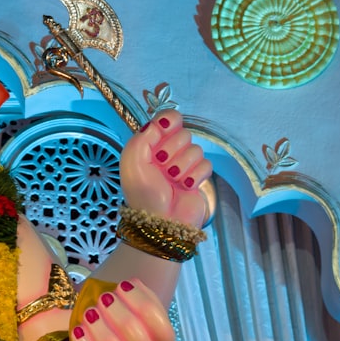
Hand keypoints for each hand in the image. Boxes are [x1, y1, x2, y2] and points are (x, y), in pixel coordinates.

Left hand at [69, 279, 174, 340]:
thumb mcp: (149, 334)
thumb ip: (145, 307)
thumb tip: (132, 282)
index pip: (157, 318)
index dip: (137, 298)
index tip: (122, 286)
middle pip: (133, 330)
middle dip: (114, 309)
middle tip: (103, 298)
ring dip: (97, 324)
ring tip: (89, 312)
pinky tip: (78, 330)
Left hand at [120, 109, 211, 227]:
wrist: (161, 222)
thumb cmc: (143, 193)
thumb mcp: (132, 162)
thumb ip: (143, 137)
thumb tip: (160, 121)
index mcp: (148, 145)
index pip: (166, 119)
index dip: (169, 122)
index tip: (164, 130)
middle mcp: (166, 152)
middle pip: (184, 133)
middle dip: (173, 151)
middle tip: (162, 167)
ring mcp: (183, 164)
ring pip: (196, 149)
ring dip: (183, 166)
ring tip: (172, 181)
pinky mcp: (197, 176)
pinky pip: (206, 164)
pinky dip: (196, 176)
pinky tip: (185, 186)